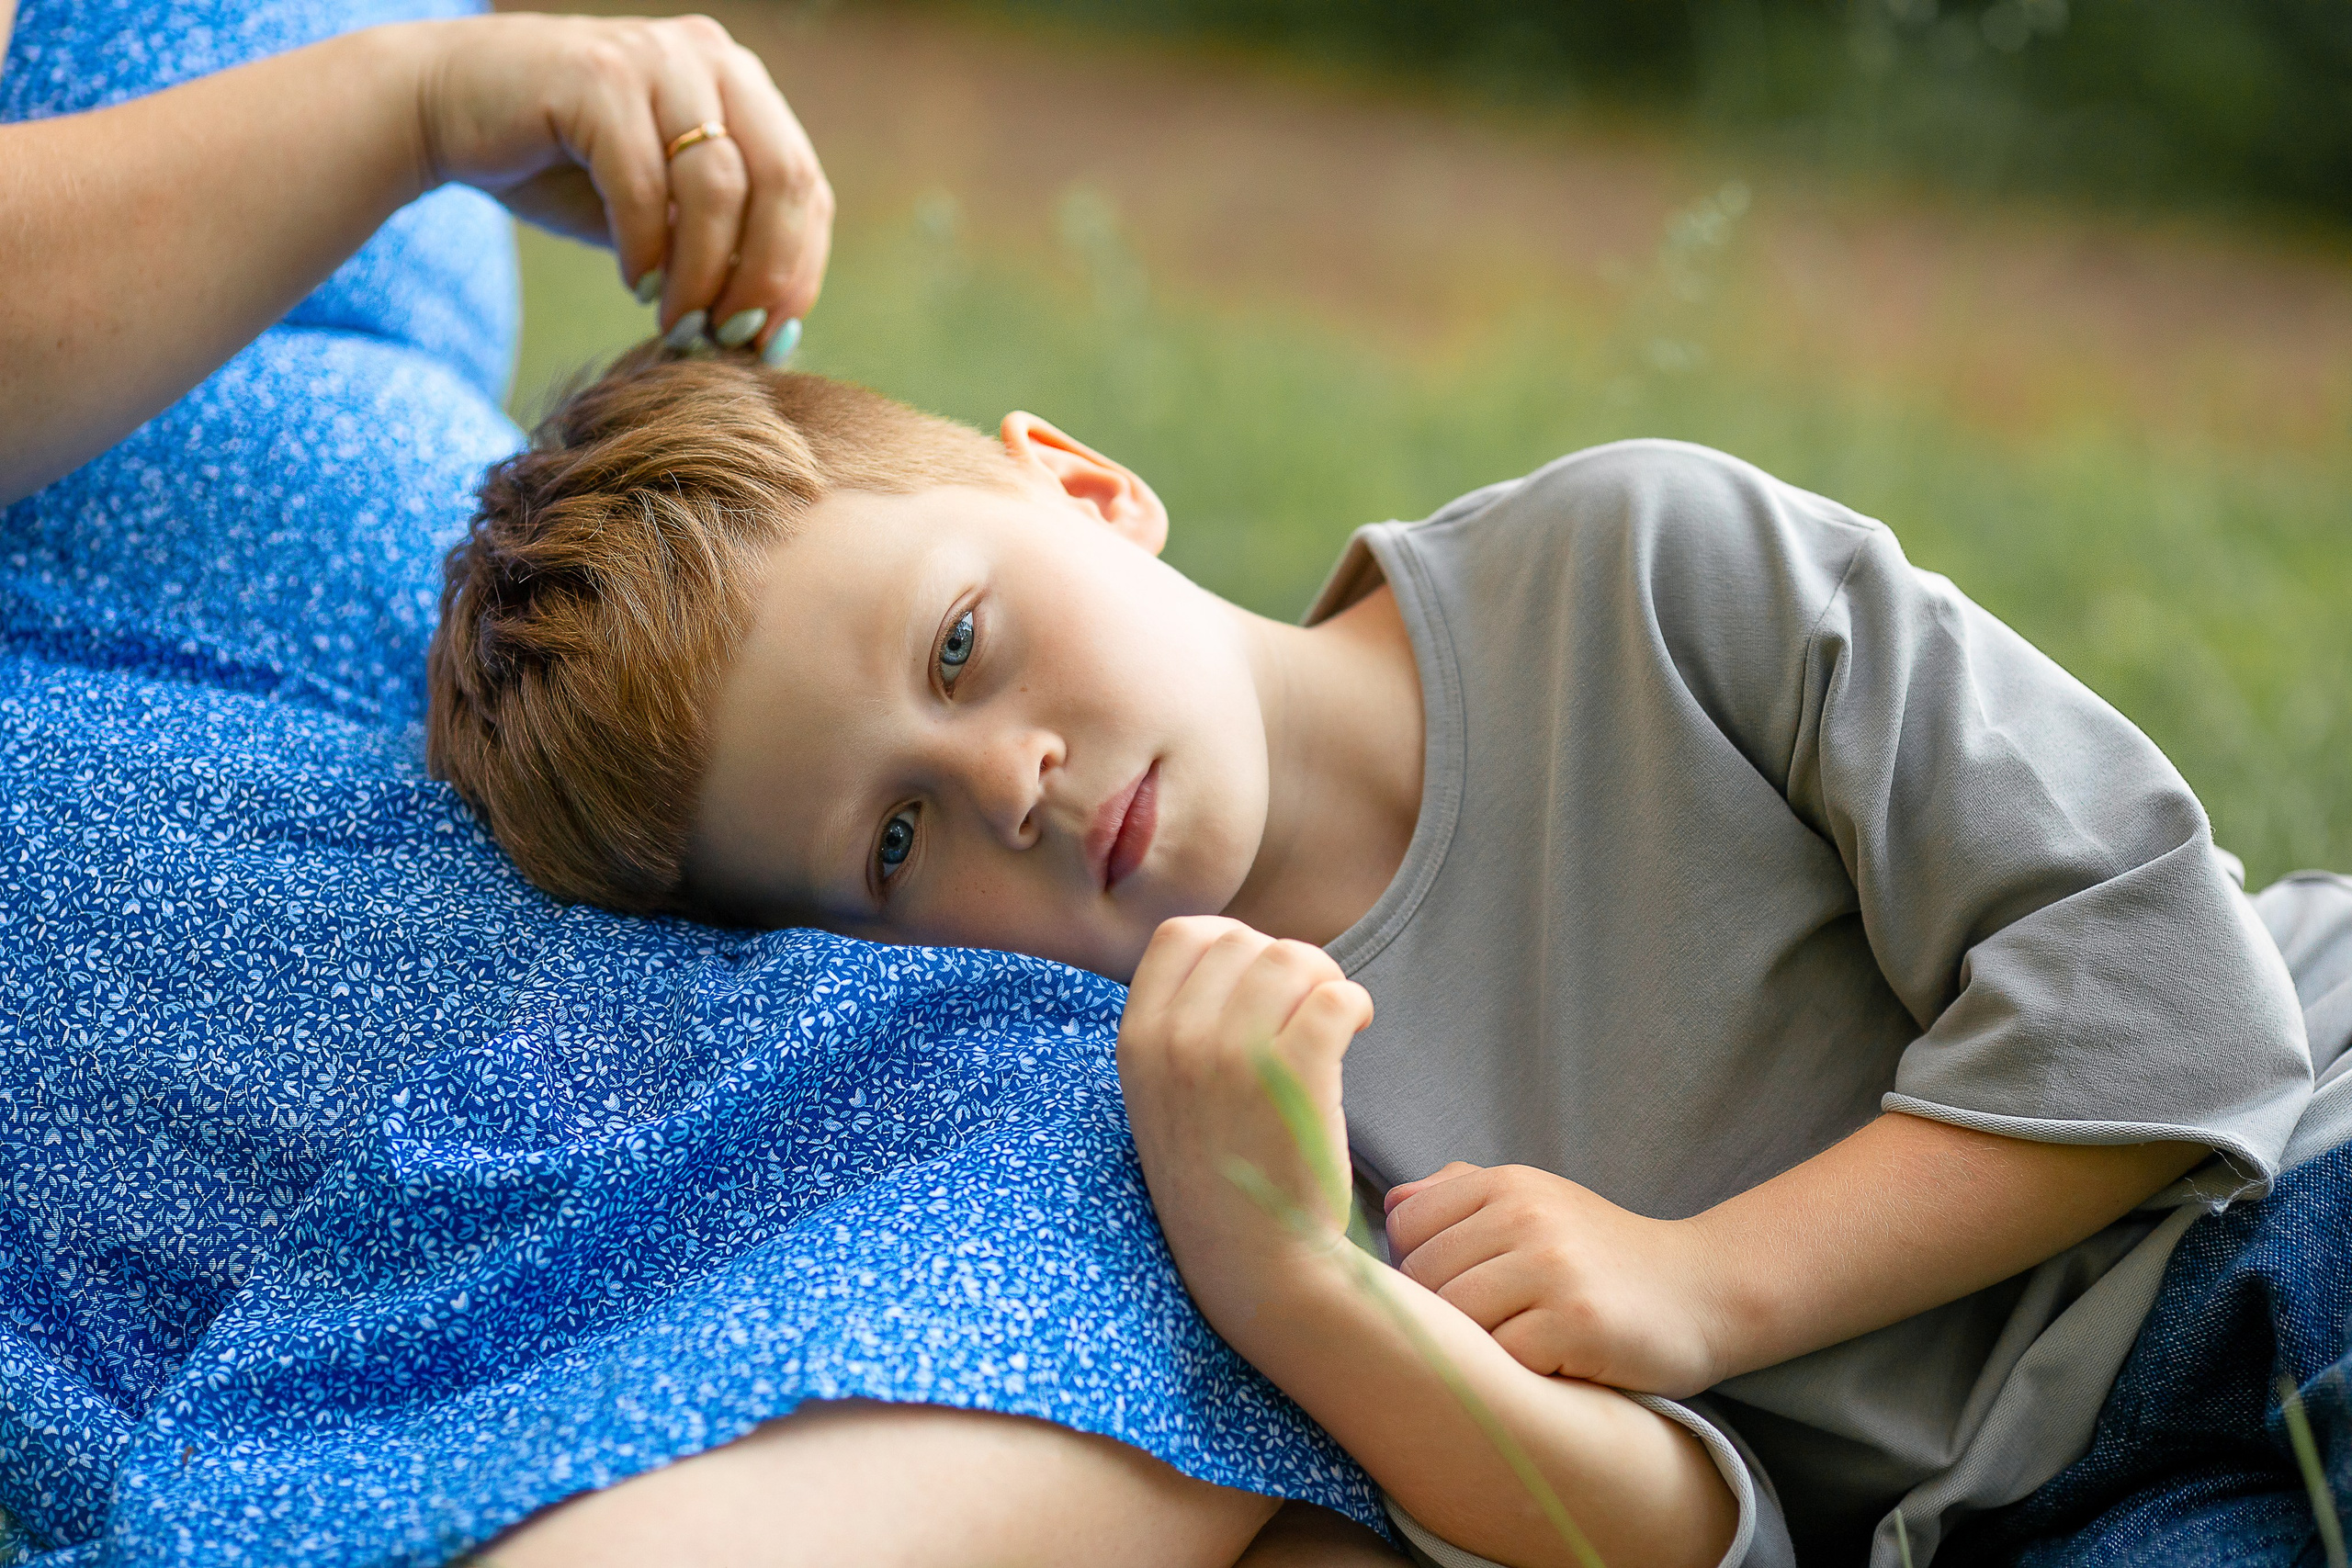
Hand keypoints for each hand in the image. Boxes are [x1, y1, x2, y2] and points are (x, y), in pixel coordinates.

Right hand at [414, 13, 831, 350]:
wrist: (444, 107)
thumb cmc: (562, 167)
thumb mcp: (663, 210)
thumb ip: (721, 242)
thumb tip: (775, 326)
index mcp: (741, 85)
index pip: (804, 187)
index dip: (798, 271)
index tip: (772, 339)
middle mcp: (710, 56)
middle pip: (783, 180)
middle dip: (766, 276)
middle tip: (734, 338)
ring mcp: (656, 59)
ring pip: (717, 189)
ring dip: (702, 276)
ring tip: (678, 324)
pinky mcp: (597, 77)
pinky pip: (644, 186)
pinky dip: (646, 250)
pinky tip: (635, 282)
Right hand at [1116, 918, 1373, 1302]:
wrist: (1257, 1266)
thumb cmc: (1220, 1177)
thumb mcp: (1163, 1096)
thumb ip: (1179, 1025)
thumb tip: (1233, 947)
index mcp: (1137, 1042)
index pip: (1182, 935)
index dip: (1232, 944)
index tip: (1260, 984)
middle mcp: (1176, 1042)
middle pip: (1247, 941)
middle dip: (1288, 963)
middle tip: (1308, 1009)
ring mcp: (1233, 1058)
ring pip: (1294, 958)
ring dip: (1325, 981)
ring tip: (1334, 1019)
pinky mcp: (1296, 1078)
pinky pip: (1336, 997)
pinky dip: (1355, 1005)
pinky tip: (1357, 1030)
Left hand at [1384, 1162, 1726, 1397]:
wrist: (1704, 1291)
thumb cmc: (1602, 1256)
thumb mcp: (1537, 1203)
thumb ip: (1460, 1196)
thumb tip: (1389, 1207)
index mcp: (1508, 1183)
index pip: (1406, 1227)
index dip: (1414, 1268)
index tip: (1454, 1289)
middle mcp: (1527, 1215)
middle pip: (1424, 1278)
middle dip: (1443, 1315)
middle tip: (1490, 1329)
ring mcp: (1553, 1268)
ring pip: (1456, 1319)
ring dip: (1477, 1346)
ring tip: (1517, 1344)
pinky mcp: (1576, 1323)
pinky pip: (1502, 1358)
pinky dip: (1516, 1372)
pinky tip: (1548, 1363)